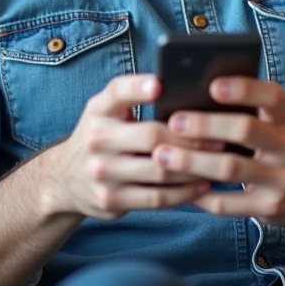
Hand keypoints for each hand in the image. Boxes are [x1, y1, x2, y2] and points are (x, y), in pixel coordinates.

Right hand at [40, 74, 223, 220]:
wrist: (64, 179)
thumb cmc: (102, 136)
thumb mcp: (106, 112)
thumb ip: (133, 99)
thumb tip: (185, 90)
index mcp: (98, 110)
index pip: (116, 92)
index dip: (138, 87)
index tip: (160, 85)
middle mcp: (96, 139)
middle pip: (150, 136)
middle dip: (189, 138)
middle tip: (219, 137)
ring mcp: (102, 172)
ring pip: (159, 171)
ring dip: (194, 167)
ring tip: (218, 161)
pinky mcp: (110, 200)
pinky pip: (156, 198)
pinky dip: (184, 193)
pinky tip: (202, 185)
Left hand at [153, 78, 284, 225]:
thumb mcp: (282, 121)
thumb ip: (253, 108)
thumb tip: (198, 92)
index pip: (271, 96)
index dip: (243, 89)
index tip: (212, 85)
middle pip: (246, 130)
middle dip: (206, 125)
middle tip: (174, 122)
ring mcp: (283, 180)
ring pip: (231, 168)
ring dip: (193, 162)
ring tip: (163, 156)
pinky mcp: (270, 208)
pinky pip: (228, 204)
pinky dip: (201, 195)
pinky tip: (181, 186)